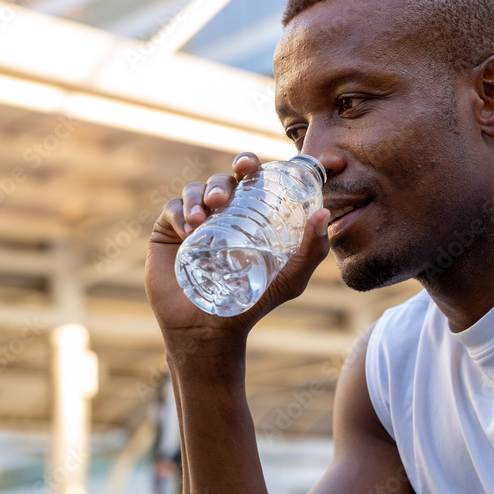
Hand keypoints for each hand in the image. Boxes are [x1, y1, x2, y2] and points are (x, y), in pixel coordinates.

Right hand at [144, 152, 331, 355]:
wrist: (209, 330)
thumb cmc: (251, 304)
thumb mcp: (290, 278)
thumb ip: (312, 250)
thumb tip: (324, 213)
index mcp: (250, 216)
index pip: (250, 180)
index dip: (249, 164)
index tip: (249, 165)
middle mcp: (223, 214)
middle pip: (223, 180)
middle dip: (223, 180)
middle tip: (223, 198)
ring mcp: (195, 221)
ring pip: (196, 190)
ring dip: (199, 196)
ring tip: (202, 219)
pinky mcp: (168, 232)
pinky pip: (173, 209)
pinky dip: (180, 212)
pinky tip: (188, 230)